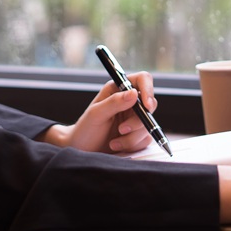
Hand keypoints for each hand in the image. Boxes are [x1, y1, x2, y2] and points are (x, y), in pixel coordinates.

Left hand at [38, 71, 158, 153]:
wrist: (81, 150)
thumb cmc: (85, 129)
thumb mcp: (96, 114)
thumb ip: (114, 102)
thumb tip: (134, 93)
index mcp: (118, 89)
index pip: (143, 80)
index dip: (148, 90)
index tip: (146, 106)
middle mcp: (129, 102)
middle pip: (150, 105)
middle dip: (137, 122)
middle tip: (121, 130)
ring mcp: (134, 118)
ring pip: (147, 125)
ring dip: (131, 137)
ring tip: (113, 142)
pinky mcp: (137, 134)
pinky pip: (145, 139)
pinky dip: (132, 145)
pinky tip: (117, 145)